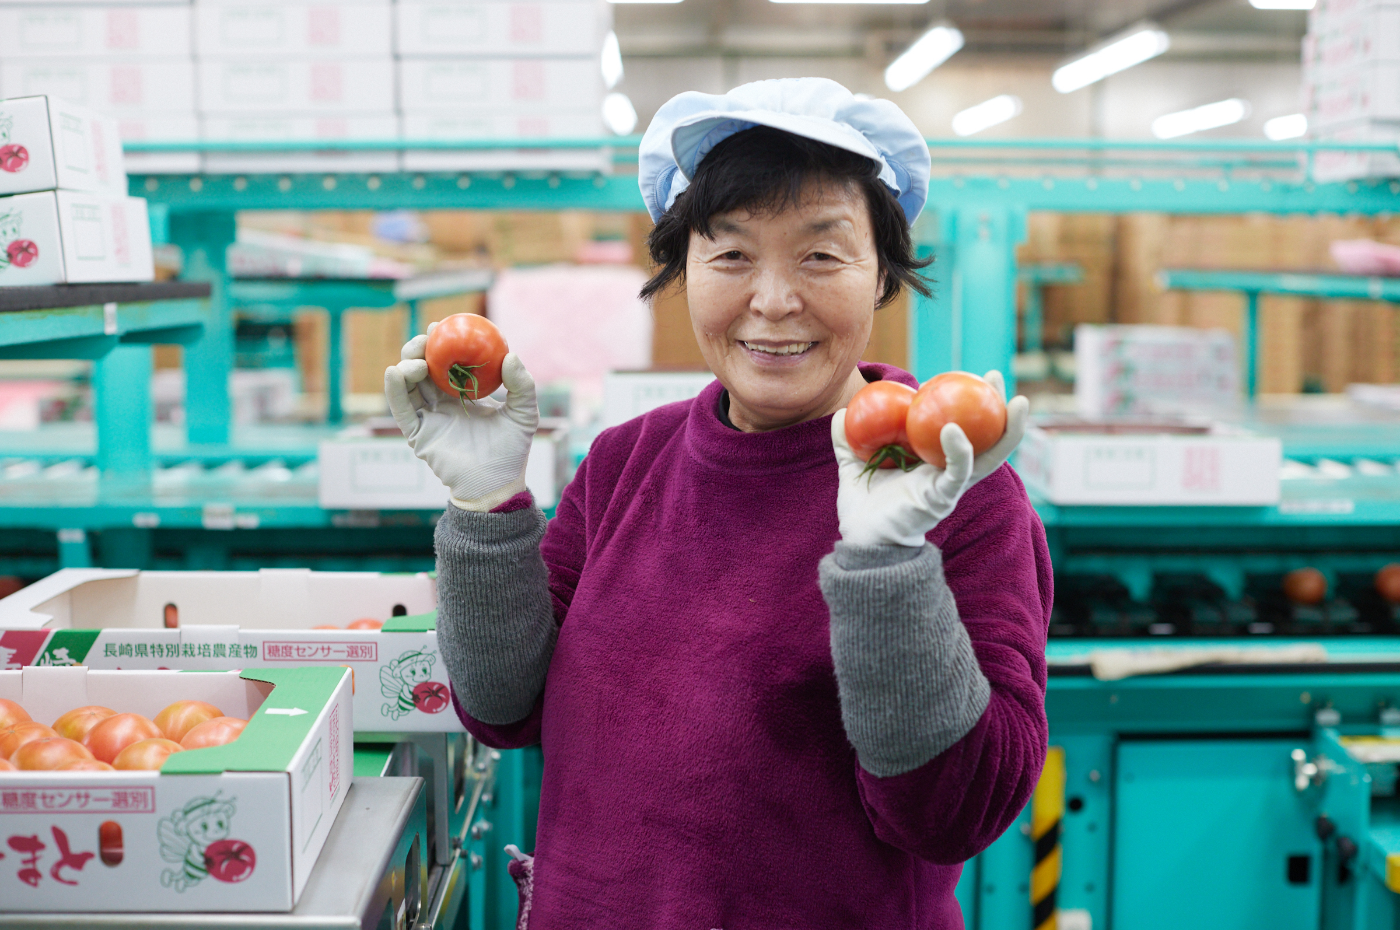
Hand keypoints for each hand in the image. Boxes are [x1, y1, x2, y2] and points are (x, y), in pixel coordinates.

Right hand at [384, 324, 537, 510]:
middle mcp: (443, 403)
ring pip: (409, 385)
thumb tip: (511, 356)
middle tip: (426, 338)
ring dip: (407, 366)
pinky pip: (402, 409)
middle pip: (424, 369)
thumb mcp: (524, 413)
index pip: (448, 362)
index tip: (442, 326)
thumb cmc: (512, 451)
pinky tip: (395, 371)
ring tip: (417, 359)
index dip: (442, 343)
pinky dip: (394, 390)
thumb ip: (522, 385)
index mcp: (465, 394)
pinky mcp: (418, 435)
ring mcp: (429, 418)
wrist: (497, 484)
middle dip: (420, 349)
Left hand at [832, 371, 1028, 547]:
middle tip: (996, 378)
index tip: (971, 374)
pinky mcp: (943, 498)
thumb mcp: (853, 466)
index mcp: (932, 461)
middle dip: (998, 407)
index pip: (960, 427)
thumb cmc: (865, 508)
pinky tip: (953, 429)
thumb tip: (840, 413)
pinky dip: (960, 450)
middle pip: (984, 436)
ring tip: (1017, 403)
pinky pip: (958, 472)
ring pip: (989, 455)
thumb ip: (847, 441)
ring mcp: (950, 485)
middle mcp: (948, 472)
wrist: (863, 540)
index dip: (969, 403)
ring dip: (1007, 429)